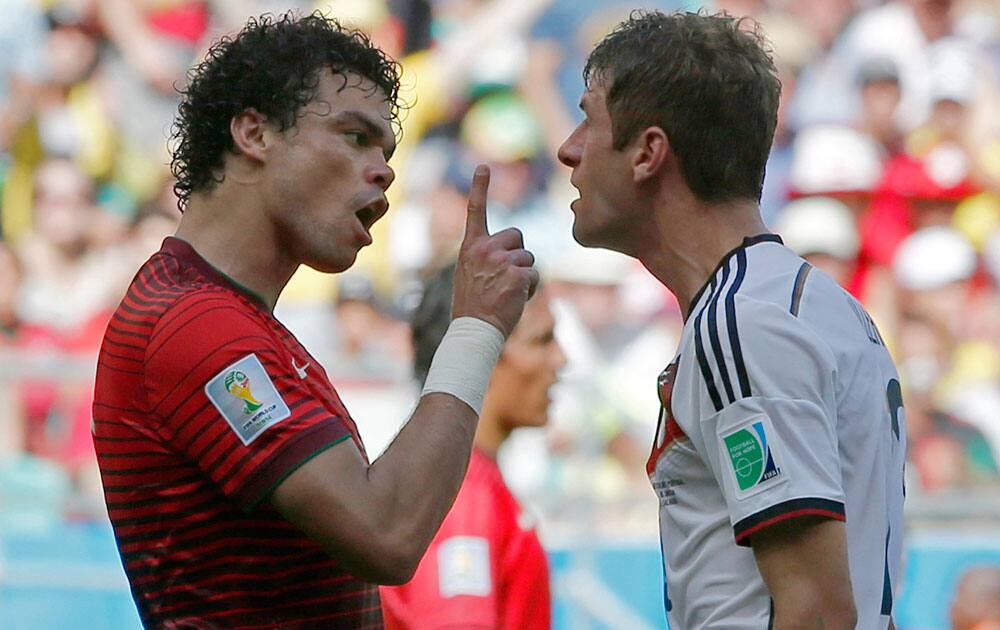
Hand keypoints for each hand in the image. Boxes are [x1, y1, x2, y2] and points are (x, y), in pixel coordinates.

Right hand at [451, 165, 538, 336]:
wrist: (474, 330)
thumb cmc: (472, 306)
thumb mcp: (470, 274)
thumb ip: (486, 257)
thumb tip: (512, 253)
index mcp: (470, 247)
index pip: (475, 211)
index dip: (480, 188)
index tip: (483, 167)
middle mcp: (484, 249)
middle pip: (517, 236)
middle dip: (518, 254)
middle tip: (504, 277)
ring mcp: (501, 260)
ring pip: (528, 257)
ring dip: (524, 274)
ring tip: (507, 292)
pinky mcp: (517, 274)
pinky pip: (534, 274)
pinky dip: (530, 288)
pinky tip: (515, 299)